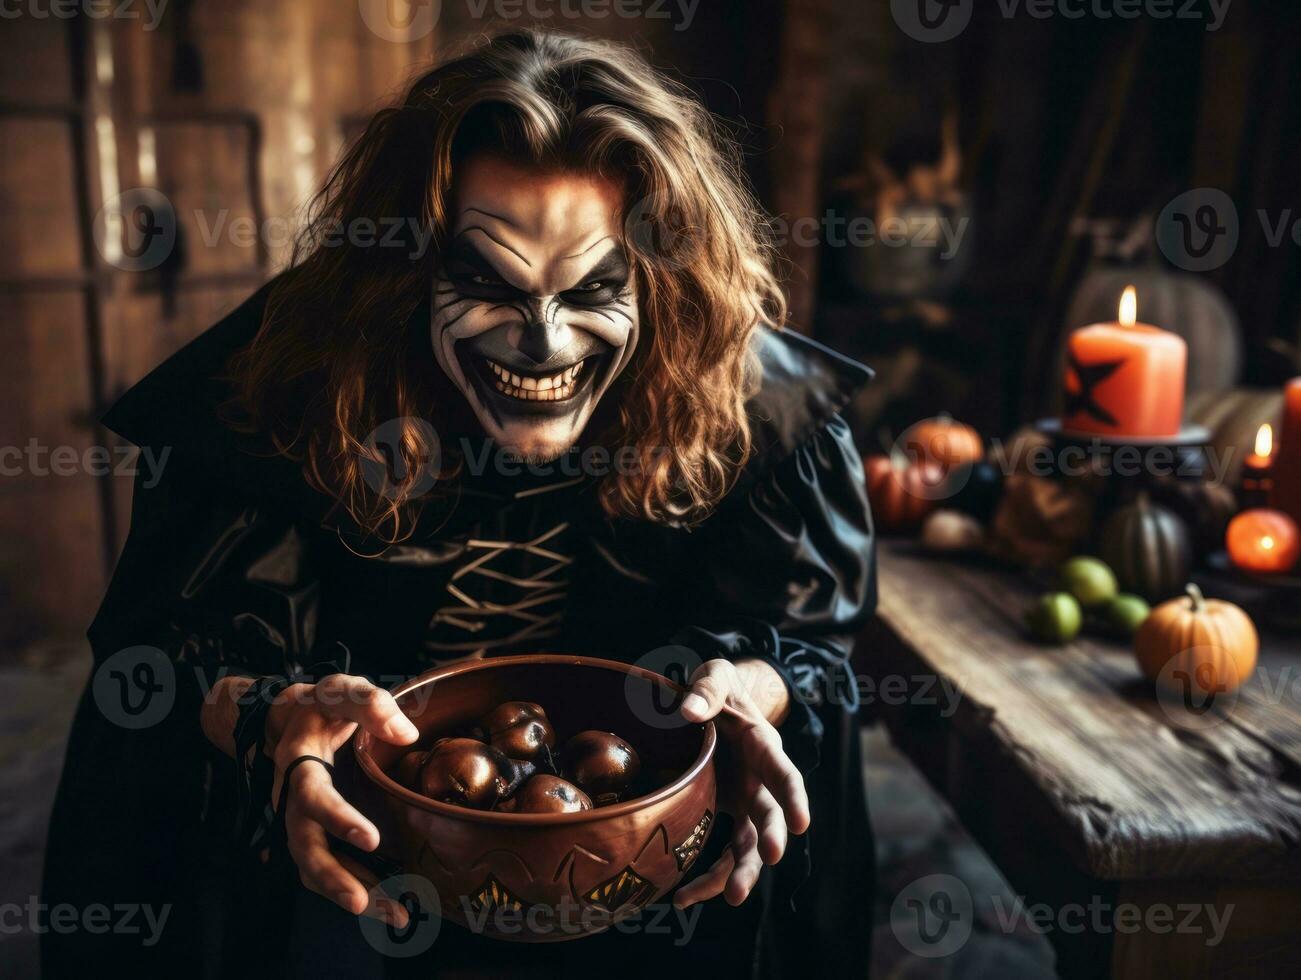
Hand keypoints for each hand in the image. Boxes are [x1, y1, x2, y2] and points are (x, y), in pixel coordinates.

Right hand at [263, 674, 419, 925]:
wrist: (292, 717)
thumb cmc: (323, 704)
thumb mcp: (342, 690)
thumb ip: (370, 704)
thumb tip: (407, 733)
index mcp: (298, 763)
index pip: (312, 795)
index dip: (336, 818)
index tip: (370, 839)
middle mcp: (292, 799)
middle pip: (304, 847)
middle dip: (333, 877)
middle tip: (363, 902)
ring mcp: (301, 821)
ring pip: (315, 866)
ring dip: (350, 894)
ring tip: (394, 915)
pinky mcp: (316, 833)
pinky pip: (329, 866)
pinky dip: (356, 888)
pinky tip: (390, 906)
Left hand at [673, 658, 809, 908]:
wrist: (716, 701)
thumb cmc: (719, 687)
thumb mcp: (714, 676)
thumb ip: (705, 691)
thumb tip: (688, 711)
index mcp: (764, 747)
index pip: (785, 774)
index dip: (794, 799)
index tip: (801, 824)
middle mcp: (761, 781)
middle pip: (770, 818)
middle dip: (769, 843)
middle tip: (764, 865)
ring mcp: (745, 801)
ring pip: (749, 846)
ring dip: (738, 874)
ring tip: (725, 900)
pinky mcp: (726, 814)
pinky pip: (723, 851)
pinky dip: (708, 876)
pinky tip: (683, 898)